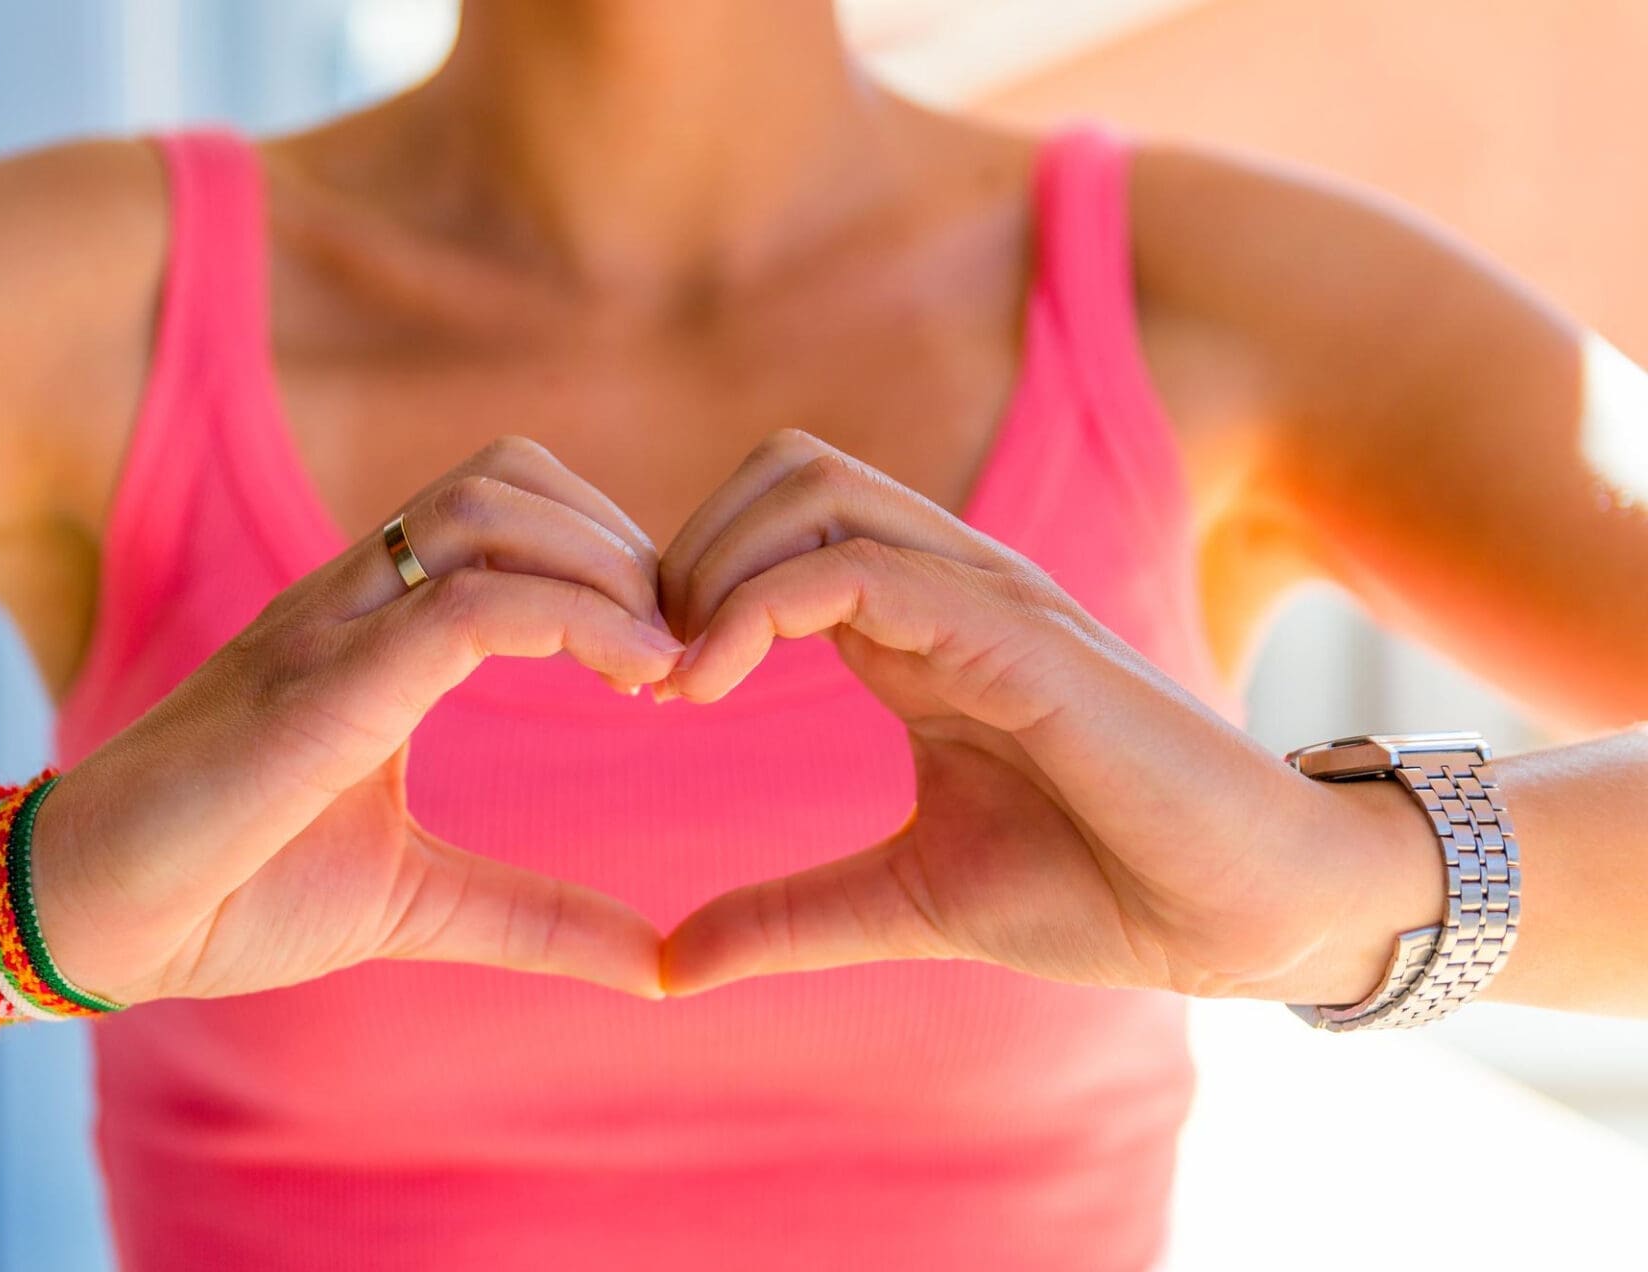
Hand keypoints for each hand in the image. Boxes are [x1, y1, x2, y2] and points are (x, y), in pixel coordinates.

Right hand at [31, 437, 684, 1004]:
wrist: (92, 923)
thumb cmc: (233, 892)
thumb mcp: (419, 901)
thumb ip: (535, 917)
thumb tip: (655, 965)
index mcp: (372, 627)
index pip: (505, 507)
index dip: (606, 558)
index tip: (664, 663)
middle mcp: (351, 602)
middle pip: (508, 477)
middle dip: (619, 543)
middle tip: (675, 652)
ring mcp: (329, 631)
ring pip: (490, 509)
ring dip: (605, 567)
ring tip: (658, 666)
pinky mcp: (317, 689)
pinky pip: (463, 605)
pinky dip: (572, 619)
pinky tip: (636, 679)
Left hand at [655, 430, 1446, 1003]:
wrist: (1242, 918)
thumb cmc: (1101, 891)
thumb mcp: (906, 900)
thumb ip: (790, 916)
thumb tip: (671, 965)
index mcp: (917, 631)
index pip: (778, 525)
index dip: (688, 586)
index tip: (643, 691)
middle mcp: (947, 588)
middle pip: (783, 470)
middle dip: (688, 554)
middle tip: (648, 674)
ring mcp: (986, 597)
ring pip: (811, 486)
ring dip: (713, 566)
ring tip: (678, 683)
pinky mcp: (1017, 634)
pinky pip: (859, 565)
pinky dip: (758, 607)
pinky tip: (712, 690)